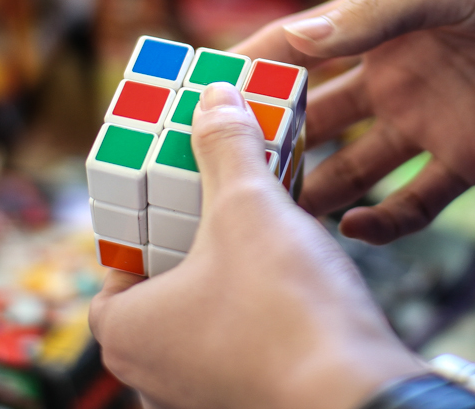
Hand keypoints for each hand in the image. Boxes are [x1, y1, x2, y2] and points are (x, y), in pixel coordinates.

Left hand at [89, 83, 425, 408]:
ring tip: (257, 229)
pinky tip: (288, 279)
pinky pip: (236, 343)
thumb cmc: (287, 311)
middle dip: (190, 236)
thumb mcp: (249, 207)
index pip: (115, 259)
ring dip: (225, 272)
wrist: (359, 396)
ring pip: (201, 314)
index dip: (145, 215)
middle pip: (159, 283)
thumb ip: (227, 147)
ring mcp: (197, 396)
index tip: (174, 186)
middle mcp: (150, 374)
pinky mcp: (244, 401)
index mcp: (124, 331)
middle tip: (219, 196)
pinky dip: (253, 309)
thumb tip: (214, 96)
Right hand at [234, 0, 474, 244]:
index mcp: (379, 29)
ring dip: (316, 191)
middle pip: (315, 119)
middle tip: (223, 175)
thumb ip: (375, 14)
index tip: (197, 97)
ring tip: (275, 218)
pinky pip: (415, 202)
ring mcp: (429, 122)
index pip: (297, 52)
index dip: (248, 73)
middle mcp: (393, 77)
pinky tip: (353, 232)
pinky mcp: (470, 161)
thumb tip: (294, 39)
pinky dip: (384, 221)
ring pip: (353, 168)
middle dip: (271, 143)